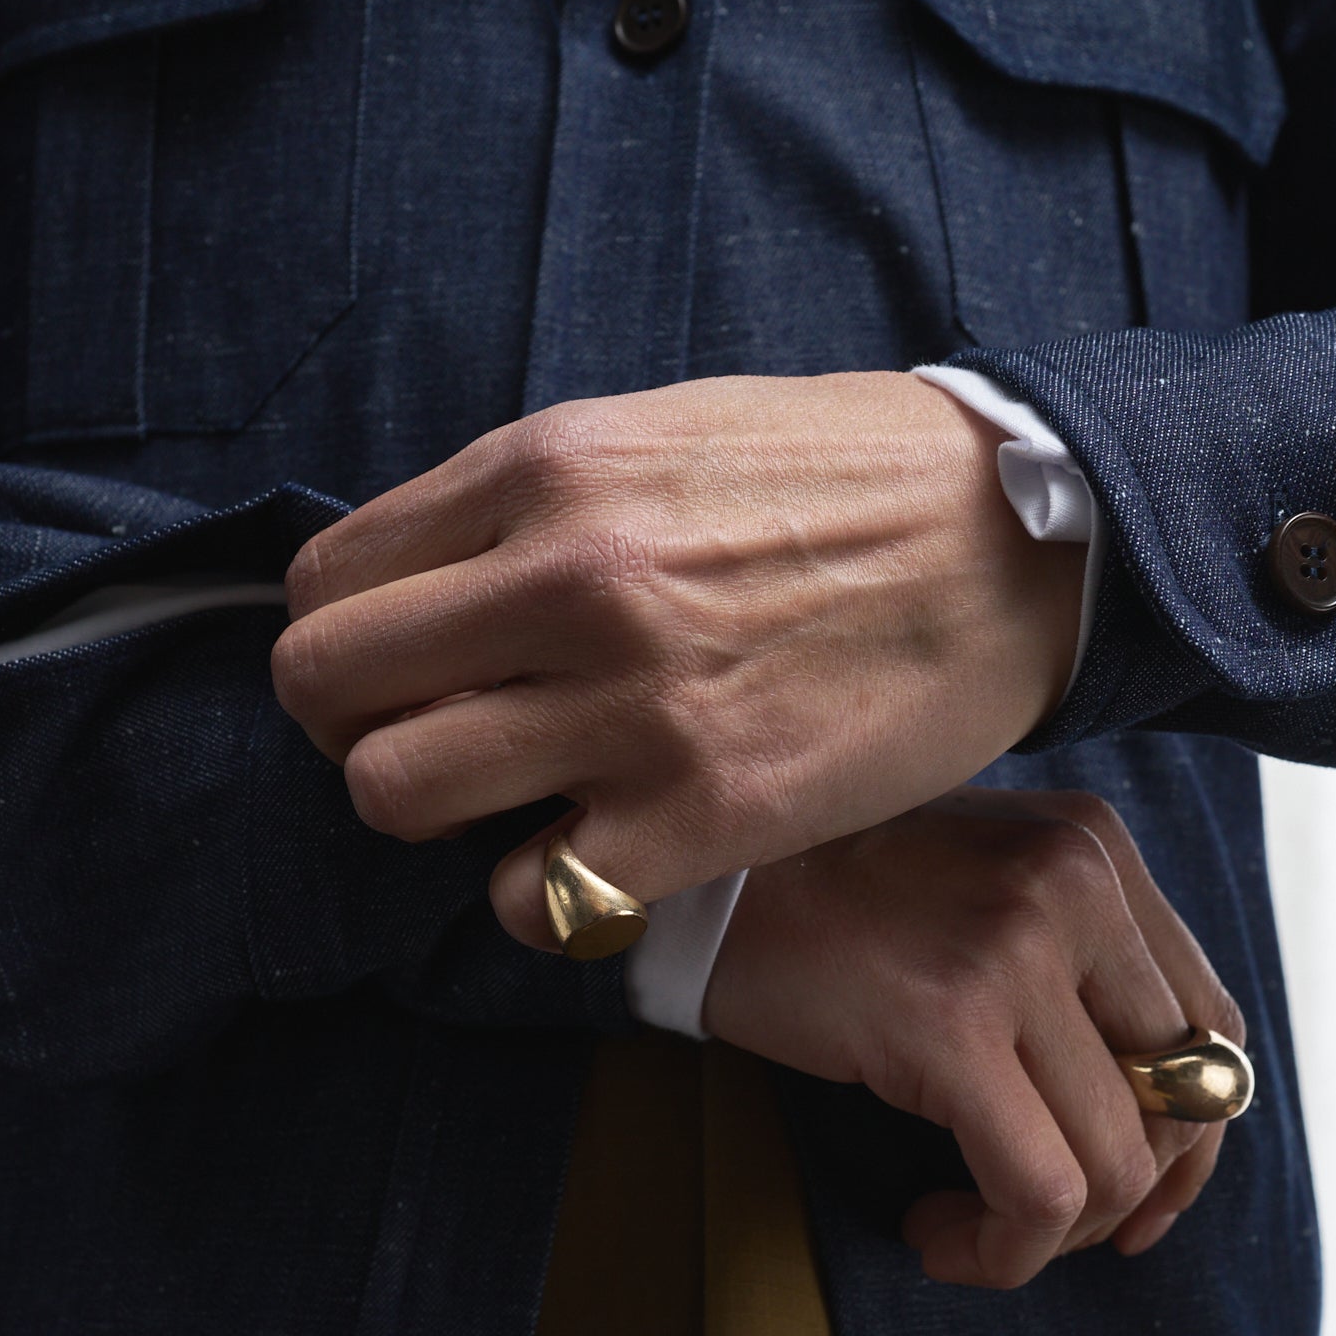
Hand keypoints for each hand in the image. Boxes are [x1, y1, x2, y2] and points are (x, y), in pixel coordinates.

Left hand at [271, 373, 1084, 946]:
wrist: (1010, 540)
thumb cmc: (835, 484)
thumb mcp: (656, 435)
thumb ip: (527, 507)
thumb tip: (417, 591)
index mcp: (545, 470)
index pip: (325, 584)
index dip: (342, 644)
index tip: (397, 673)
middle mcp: (567, 580)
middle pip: (329, 694)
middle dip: (354, 732)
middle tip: (431, 745)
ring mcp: (631, 706)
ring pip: (396, 796)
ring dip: (435, 818)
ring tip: (509, 804)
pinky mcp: (703, 817)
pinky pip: (532, 900)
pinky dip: (542, 899)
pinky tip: (594, 862)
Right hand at [702, 791, 1246, 1287]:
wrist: (695, 884)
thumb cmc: (823, 910)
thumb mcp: (973, 899)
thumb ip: (1066, 970)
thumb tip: (1141, 1124)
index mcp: (1097, 851)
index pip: (1211, 1027)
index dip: (1186, 1143)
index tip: (1128, 1206)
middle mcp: (1079, 885)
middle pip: (1181, 1104)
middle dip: (1119, 1201)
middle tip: (1025, 1230)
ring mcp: (1019, 949)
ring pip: (1114, 1164)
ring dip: (1046, 1239)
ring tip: (961, 1233)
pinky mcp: (952, 1023)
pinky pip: (1038, 1191)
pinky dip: (1000, 1250)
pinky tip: (929, 1236)